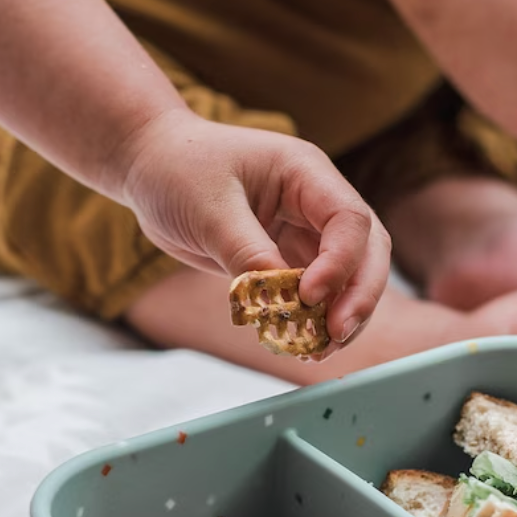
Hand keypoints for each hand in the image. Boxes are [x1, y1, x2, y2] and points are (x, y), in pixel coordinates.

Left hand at [115, 110, 391, 352]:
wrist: (151, 165)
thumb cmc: (177, 169)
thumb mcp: (207, 208)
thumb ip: (246, 251)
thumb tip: (280, 297)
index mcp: (304, 172)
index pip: (348, 219)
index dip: (340, 262)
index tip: (309, 296)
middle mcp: (315, 201)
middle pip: (366, 250)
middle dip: (358, 296)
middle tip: (335, 335)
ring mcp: (304, 230)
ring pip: (347, 276)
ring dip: (340, 315)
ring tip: (318, 350)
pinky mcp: (286, 256)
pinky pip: (313, 292)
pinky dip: (312, 319)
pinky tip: (300, 344)